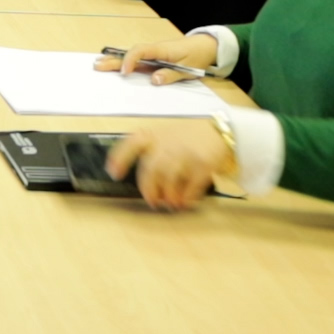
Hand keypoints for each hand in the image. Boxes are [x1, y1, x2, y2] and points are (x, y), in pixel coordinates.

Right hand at [93, 36, 219, 84]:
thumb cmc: (197, 56)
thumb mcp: (188, 69)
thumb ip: (171, 75)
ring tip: (98, 63)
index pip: (140, 51)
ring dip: (115, 59)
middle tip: (97, 66)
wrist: (205, 46)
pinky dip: (123, 60)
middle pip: (129, 53)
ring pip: (130, 55)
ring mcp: (152, 53)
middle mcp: (153, 50)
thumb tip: (154, 80)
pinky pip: (136, 58)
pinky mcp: (153, 57)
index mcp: (161, 50)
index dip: (130, 60)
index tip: (125, 72)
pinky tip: (113, 63)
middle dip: (113, 60)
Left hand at [106, 120, 236, 211]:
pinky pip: (192, 185)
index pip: (131, 144)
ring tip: (170, 203)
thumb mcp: (164, 137)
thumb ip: (151, 153)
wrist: (219, 129)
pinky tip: (185, 202)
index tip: (114, 173)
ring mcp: (186, 153)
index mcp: (153, 136)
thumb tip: (146, 184)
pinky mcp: (204, 163)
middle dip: (149, 189)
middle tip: (152, 201)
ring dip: (168, 195)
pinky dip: (187, 197)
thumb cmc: (187, 137)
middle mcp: (167, 143)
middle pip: (151, 168)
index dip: (120, 159)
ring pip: (169, 178)